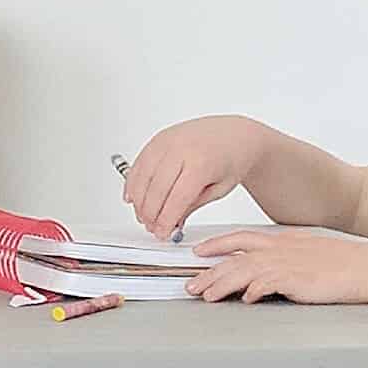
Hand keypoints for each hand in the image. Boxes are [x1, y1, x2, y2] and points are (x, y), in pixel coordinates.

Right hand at [123, 115, 264, 241]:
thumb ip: (193, 206)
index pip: (176, 199)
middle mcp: (181, 149)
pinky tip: (133, 196)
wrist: (235, 133)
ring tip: (144, 216)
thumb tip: (172, 222)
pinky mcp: (158, 138)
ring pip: (142, 177)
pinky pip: (138, 163)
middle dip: (150, 214)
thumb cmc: (232, 158)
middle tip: (152, 227)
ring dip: (139, 201)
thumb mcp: (220, 189)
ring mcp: (167, 141)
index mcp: (201, 163)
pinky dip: (132, 182)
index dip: (166, 220)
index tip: (163, 233)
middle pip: (156, 189)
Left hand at [187, 227, 367, 309]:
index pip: (241, 238)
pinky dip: (253, 291)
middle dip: (209, 272)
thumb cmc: (345, 265)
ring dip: (221, 283)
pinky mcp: (298, 279)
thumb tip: (267, 275)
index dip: (217, 244)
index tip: (198, 251)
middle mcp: (281, 249)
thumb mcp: (310, 254)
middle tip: (191, 285)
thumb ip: (287, 260)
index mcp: (283, 240)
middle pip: (235, 257)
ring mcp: (288, 263)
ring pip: (243, 270)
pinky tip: (243, 300)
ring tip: (205, 296)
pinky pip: (267, 284)